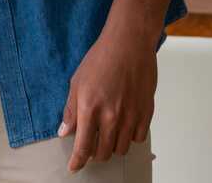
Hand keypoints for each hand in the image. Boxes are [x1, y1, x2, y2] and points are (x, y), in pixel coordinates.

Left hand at [59, 25, 157, 171]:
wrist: (129, 42)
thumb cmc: (101, 58)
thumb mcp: (77, 82)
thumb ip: (71, 110)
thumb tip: (65, 131)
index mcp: (90, 108)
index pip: (83, 148)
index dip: (78, 162)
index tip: (75, 167)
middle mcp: (111, 116)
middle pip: (104, 153)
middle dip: (96, 153)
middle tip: (93, 144)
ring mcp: (131, 115)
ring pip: (122, 149)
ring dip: (114, 145)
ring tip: (110, 133)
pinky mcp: (146, 111)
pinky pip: (139, 138)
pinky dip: (131, 136)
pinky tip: (125, 125)